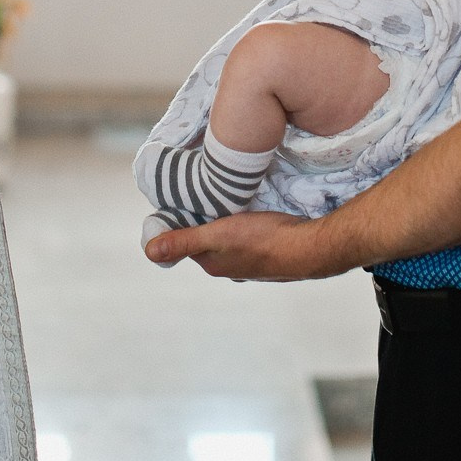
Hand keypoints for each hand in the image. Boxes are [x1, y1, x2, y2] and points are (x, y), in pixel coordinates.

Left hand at [143, 210, 350, 279]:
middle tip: (201, 192)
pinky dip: (244, 225)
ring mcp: (252, 263)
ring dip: (224, 222)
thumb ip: (184, 241)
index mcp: (213, 264)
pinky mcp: (271, 254)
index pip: (186, 241)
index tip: (178, 197)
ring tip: (225, 199)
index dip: (179, 220)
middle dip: (203, 220)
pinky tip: (251, 211)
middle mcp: (230, 268)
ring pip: (229, 239)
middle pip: (207, 240)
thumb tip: (148, 252)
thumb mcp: (218, 234)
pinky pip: (249, 237)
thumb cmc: (264, 239)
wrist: (312, 247)